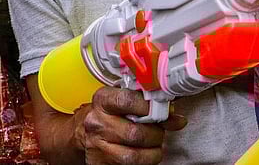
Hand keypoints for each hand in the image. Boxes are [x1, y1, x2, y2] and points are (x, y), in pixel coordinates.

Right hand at [73, 87, 187, 164]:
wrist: (83, 131)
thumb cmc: (110, 113)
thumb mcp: (125, 101)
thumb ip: (149, 105)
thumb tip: (175, 116)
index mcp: (103, 100)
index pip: (128, 101)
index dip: (149, 106)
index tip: (164, 110)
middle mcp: (97, 122)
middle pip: (135, 133)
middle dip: (156, 134)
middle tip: (160, 132)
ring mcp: (96, 145)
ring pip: (133, 156)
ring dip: (152, 153)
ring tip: (154, 145)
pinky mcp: (99, 163)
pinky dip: (143, 162)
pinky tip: (144, 154)